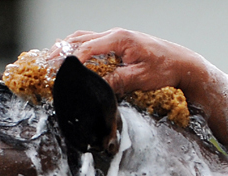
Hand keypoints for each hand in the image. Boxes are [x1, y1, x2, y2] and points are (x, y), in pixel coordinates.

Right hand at [49, 29, 208, 98]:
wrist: (182, 63)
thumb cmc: (165, 69)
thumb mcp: (140, 79)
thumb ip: (116, 82)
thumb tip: (96, 89)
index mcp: (119, 39)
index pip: (86, 47)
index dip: (70, 60)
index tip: (59, 72)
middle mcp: (115, 34)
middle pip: (79, 39)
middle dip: (61, 51)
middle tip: (46, 65)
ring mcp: (116, 37)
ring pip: (84, 38)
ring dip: (67, 48)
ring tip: (52, 61)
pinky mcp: (118, 44)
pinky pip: (92, 42)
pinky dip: (78, 49)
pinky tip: (71, 58)